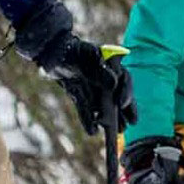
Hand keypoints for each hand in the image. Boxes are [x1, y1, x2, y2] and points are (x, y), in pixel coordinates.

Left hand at [15, 1, 134, 134]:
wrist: (54, 53)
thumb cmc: (74, 50)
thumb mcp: (89, 57)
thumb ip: (100, 70)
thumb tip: (113, 84)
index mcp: (111, 66)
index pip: (125, 80)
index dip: (127, 92)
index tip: (123, 103)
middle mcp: (104, 80)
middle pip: (118, 97)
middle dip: (124, 111)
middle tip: (129, 124)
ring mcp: (92, 89)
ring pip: (104, 107)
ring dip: (110, 120)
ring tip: (117, 132)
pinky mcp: (80, 96)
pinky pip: (86, 110)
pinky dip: (89, 120)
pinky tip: (92, 131)